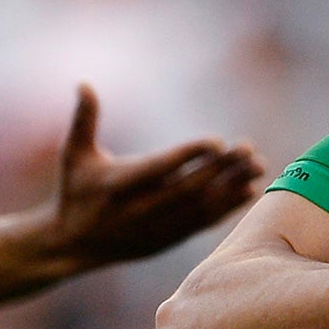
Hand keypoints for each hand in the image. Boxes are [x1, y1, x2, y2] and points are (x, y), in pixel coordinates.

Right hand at [50, 85, 263, 265]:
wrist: (72, 246)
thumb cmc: (75, 192)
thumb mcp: (73, 154)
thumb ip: (83, 119)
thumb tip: (83, 82)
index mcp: (117, 185)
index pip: (160, 168)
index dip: (189, 155)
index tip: (217, 141)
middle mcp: (139, 209)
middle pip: (188, 188)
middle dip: (221, 168)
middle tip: (247, 147)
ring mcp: (155, 228)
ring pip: (200, 207)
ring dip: (232, 187)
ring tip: (257, 166)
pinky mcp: (166, 240)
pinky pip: (202, 224)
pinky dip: (227, 208)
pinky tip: (248, 190)